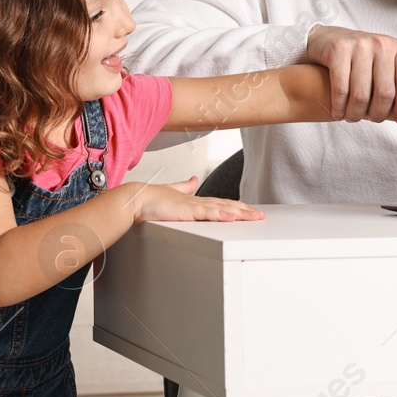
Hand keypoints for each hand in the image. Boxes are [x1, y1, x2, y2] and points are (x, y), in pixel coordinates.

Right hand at [122, 176, 265, 222]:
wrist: (136, 198)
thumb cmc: (150, 199)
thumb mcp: (173, 191)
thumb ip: (184, 186)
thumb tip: (193, 178)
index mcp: (195, 200)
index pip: (221, 203)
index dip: (236, 206)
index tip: (249, 210)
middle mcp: (197, 201)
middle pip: (227, 206)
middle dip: (245, 211)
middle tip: (260, 216)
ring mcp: (193, 206)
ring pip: (222, 209)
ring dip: (240, 214)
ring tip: (254, 217)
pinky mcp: (186, 211)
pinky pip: (207, 214)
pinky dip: (221, 215)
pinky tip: (232, 218)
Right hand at [305, 25, 396, 123]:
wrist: (329, 40)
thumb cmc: (363, 61)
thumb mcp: (387, 71)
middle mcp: (382, 44)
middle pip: (385, 92)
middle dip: (378, 114)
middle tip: (371, 119)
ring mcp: (359, 45)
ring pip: (361, 94)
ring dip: (356, 114)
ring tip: (352, 117)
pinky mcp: (338, 50)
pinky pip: (341, 89)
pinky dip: (340, 107)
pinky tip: (339, 112)